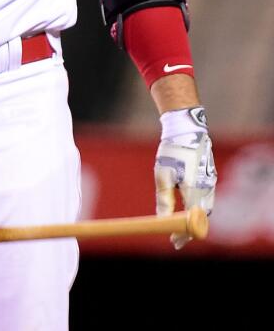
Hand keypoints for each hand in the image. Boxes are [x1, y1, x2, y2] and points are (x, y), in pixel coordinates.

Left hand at [155, 106, 215, 248]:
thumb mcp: (163, 175)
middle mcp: (207, 188)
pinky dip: (197, 207)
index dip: (184, 233)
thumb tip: (161, 219)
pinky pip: (206, 198)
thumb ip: (163, 199)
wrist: (187, 130)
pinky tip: (187, 209)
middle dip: (190, 228)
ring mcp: (211, 182)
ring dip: (194, 219)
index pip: (192, 220)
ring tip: (179, 227)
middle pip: (201, 217)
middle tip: (176, 237)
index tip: (174, 242)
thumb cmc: (172, 151)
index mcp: (195, 189)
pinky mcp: (210, 177)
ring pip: (205, 208)